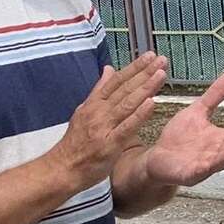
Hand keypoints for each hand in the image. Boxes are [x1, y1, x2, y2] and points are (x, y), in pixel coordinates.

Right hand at [51, 54, 167, 189]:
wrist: (62, 168)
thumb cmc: (76, 143)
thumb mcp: (84, 111)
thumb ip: (99, 91)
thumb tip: (109, 69)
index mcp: (94, 103)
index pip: (117, 80)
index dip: (134, 67)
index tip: (149, 55)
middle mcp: (99, 111)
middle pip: (124, 88)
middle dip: (144, 72)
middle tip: (161, 59)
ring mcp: (104, 127)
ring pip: (127, 103)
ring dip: (145, 87)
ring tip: (161, 74)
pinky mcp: (110, 144)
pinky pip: (127, 127)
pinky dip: (139, 114)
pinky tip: (152, 102)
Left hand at [141, 71, 223, 186]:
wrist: (158, 158)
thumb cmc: (180, 138)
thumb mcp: (198, 111)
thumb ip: (216, 95)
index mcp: (219, 138)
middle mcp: (215, 153)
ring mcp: (203, 165)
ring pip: (218, 161)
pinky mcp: (188, 173)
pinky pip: (197, 171)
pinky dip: (203, 168)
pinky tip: (207, 164)